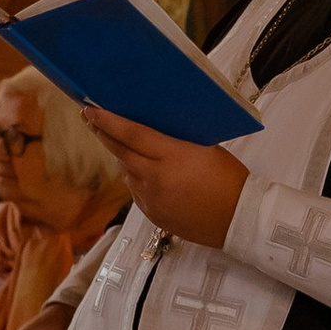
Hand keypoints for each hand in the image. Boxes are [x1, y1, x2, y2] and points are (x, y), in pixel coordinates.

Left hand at [81, 111, 247, 250]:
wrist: (240, 219)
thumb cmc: (230, 179)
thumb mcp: (205, 148)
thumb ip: (175, 140)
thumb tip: (151, 129)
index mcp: (173, 156)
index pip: (131, 134)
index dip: (108, 121)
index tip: (91, 110)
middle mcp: (157, 178)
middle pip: (120, 152)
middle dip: (103, 134)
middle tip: (91, 120)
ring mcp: (152, 199)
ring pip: (126, 172)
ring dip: (121, 157)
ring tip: (118, 143)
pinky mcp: (152, 214)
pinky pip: (135, 191)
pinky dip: (135, 178)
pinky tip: (140, 170)